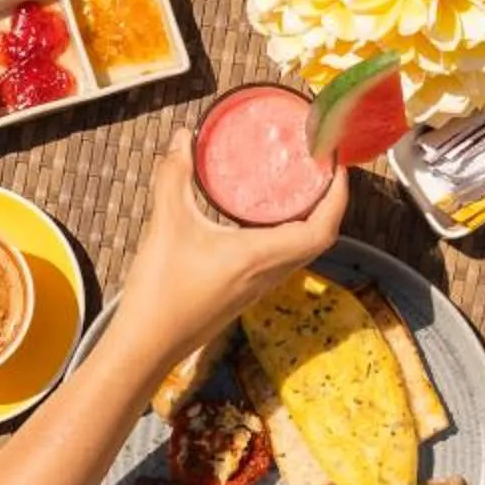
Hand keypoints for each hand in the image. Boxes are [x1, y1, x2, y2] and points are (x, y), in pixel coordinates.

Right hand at [105, 131, 347, 372]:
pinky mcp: (243, 293)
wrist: (146, 345)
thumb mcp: (166, 225)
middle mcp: (267, 274)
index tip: (337, 167)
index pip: (321, 230)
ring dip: (309, 220)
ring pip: (300, 251)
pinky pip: (280, 259)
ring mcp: (257, 287)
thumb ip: (174, 177)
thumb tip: (183, 138)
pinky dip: (285, 234)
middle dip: (329, 204)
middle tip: (321, 171)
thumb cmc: (160, 292)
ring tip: (299, 187)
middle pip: (318, 240)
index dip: (339, 198)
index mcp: (260, 257)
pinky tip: (262, 218)